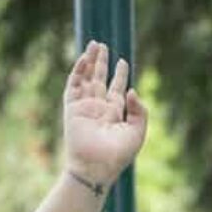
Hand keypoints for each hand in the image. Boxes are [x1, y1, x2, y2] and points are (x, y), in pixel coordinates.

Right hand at [63, 40, 147, 185]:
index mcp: (115, 114)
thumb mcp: (137, 133)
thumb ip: (139, 112)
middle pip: (100, 79)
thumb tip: (132, 90)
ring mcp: (84, 106)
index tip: (122, 61)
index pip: (116, 89)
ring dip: (90, 62)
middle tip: (103, 46)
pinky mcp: (72, 107)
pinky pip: (74, 85)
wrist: (96, 166)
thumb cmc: (118, 154)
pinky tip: (84, 59)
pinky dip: (78, 72)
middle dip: (102, 63)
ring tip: (94, 45)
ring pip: (86, 78)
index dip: (120, 75)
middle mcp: (99, 108)